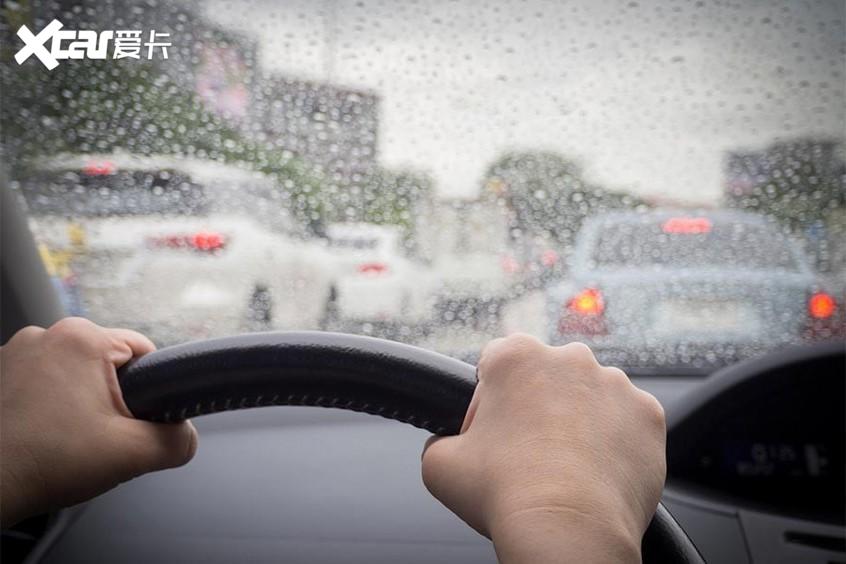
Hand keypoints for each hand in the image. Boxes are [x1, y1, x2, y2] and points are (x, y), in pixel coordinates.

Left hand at [0, 318, 196, 525]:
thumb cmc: (42, 463)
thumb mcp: (132, 454)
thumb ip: (178, 441)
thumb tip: (187, 437)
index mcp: (82, 339)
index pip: (144, 350)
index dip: (150, 388)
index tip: (134, 418)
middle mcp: (45, 334)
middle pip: (107, 362)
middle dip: (112, 397)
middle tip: (99, 434)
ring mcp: (15, 352)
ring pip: (74, 372)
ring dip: (79, 400)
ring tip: (67, 437)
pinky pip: (43, 381)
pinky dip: (49, 404)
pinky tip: (43, 434)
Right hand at [422, 334, 665, 563]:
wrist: (569, 530)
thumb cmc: (504, 493)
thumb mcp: (439, 465)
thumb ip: (439, 441)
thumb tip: (445, 445)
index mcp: (516, 356)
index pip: (495, 364)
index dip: (488, 401)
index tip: (492, 433)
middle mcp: (569, 358)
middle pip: (546, 377)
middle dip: (537, 407)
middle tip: (529, 453)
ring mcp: (614, 384)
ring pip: (590, 396)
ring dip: (579, 420)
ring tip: (567, 466)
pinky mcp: (648, 414)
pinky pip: (626, 422)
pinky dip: (615, 441)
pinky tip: (596, 470)